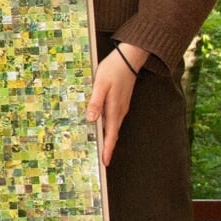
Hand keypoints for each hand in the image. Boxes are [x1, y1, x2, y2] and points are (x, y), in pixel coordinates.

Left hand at [85, 42, 147, 165]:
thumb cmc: (113, 69)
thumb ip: (95, 102)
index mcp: (115, 109)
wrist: (129, 58)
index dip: (107, 149)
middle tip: (101, 163)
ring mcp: (121, 107)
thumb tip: (91, 119)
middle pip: (113, 134)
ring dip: (108, 140)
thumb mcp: (100, 85)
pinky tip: (102, 131)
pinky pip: (114, 120)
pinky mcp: (120, 102)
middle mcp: (120, 111)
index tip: (104, 163)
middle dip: (107, 149)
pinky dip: (109, 129)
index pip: (111, 135)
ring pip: (113, 128)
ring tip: (100, 151)